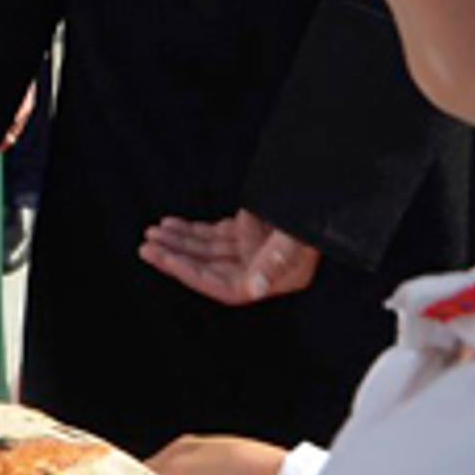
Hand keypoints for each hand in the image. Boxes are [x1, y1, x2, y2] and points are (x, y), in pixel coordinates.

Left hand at [137, 210, 321, 306]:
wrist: (327, 186)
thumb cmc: (318, 211)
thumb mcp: (298, 235)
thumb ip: (277, 261)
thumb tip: (254, 289)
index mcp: (275, 276)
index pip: (224, 285)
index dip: (192, 274)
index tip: (165, 259)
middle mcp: (262, 268)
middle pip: (209, 268)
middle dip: (177, 256)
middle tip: (147, 245)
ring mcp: (255, 250)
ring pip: (207, 250)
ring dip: (180, 242)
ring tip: (153, 232)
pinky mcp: (250, 233)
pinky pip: (214, 235)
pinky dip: (193, 230)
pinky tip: (172, 224)